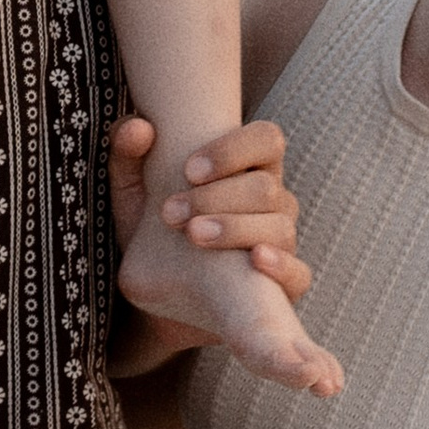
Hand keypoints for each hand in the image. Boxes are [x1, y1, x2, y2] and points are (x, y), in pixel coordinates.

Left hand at [108, 113, 308, 301]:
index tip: (188, 169)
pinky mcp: (286, 286)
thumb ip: (128, 155)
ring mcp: (283, 243)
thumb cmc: (155, 235)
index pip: (267, 140)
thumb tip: (137, 127)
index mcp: (248, 169)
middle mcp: (273, 202)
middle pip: (266, 186)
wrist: (160, 301)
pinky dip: (280, 265)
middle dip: (216, 197)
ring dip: (235, 228)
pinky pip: (299, 274)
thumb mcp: (134, 195)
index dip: (233, 149)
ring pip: (280, 226)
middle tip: (171, 213)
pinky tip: (254, 260)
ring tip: (193, 235)